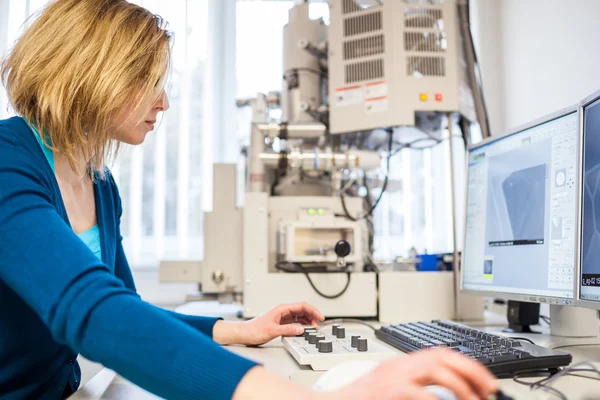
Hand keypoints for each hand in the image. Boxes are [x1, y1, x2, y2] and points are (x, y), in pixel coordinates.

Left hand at [214, 302, 324, 345]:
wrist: (245, 334)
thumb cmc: (255, 329)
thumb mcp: (273, 330)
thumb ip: (288, 329)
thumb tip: (301, 328)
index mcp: (281, 308)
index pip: (301, 306)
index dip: (313, 310)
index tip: (320, 317)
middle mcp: (282, 311)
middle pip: (302, 310)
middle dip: (312, 316)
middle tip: (318, 324)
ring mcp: (282, 317)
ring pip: (299, 316)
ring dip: (307, 321)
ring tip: (313, 328)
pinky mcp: (281, 323)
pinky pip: (295, 322)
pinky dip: (301, 325)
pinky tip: (304, 330)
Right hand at [331, 348, 497, 399]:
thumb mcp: (392, 389)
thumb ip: (417, 387)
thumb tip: (449, 396)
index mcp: (402, 364)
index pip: (442, 353)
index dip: (469, 365)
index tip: (487, 382)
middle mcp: (399, 366)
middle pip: (442, 356)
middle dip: (471, 372)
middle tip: (490, 390)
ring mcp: (392, 377)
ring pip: (436, 370)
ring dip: (461, 387)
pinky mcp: (388, 392)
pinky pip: (421, 394)